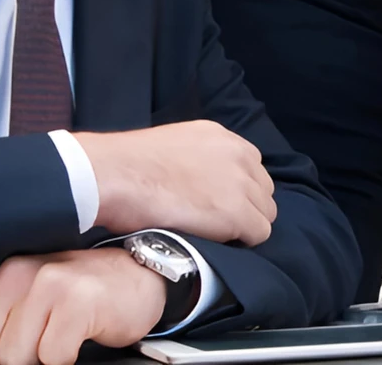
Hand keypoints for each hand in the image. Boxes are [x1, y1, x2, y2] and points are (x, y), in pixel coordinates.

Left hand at [0, 249, 165, 364]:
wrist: (139, 279)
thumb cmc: (79, 294)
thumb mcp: (22, 301)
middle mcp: (16, 271)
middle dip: (4, 362)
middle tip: (35, 345)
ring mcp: (46, 283)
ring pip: (11, 359)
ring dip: (36, 361)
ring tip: (55, 340)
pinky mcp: (76, 301)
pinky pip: (50, 358)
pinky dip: (63, 360)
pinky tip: (74, 341)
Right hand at [74, 120, 275, 243]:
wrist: (117, 174)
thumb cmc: (131, 165)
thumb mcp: (175, 146)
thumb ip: (198, 159)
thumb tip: (199, 181)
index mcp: (222, 137)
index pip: (251, 167)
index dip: (239, 190)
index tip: (220, 204)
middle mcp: (238, 154)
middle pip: (263, 190)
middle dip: (246, 207)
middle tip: (218, 225)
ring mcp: (240, 182)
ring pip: (265, 213)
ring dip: (245, 226)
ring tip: (215, 236)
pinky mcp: (236, 211)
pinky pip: (258, 234)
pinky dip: (242, 242)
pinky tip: (216, 243)